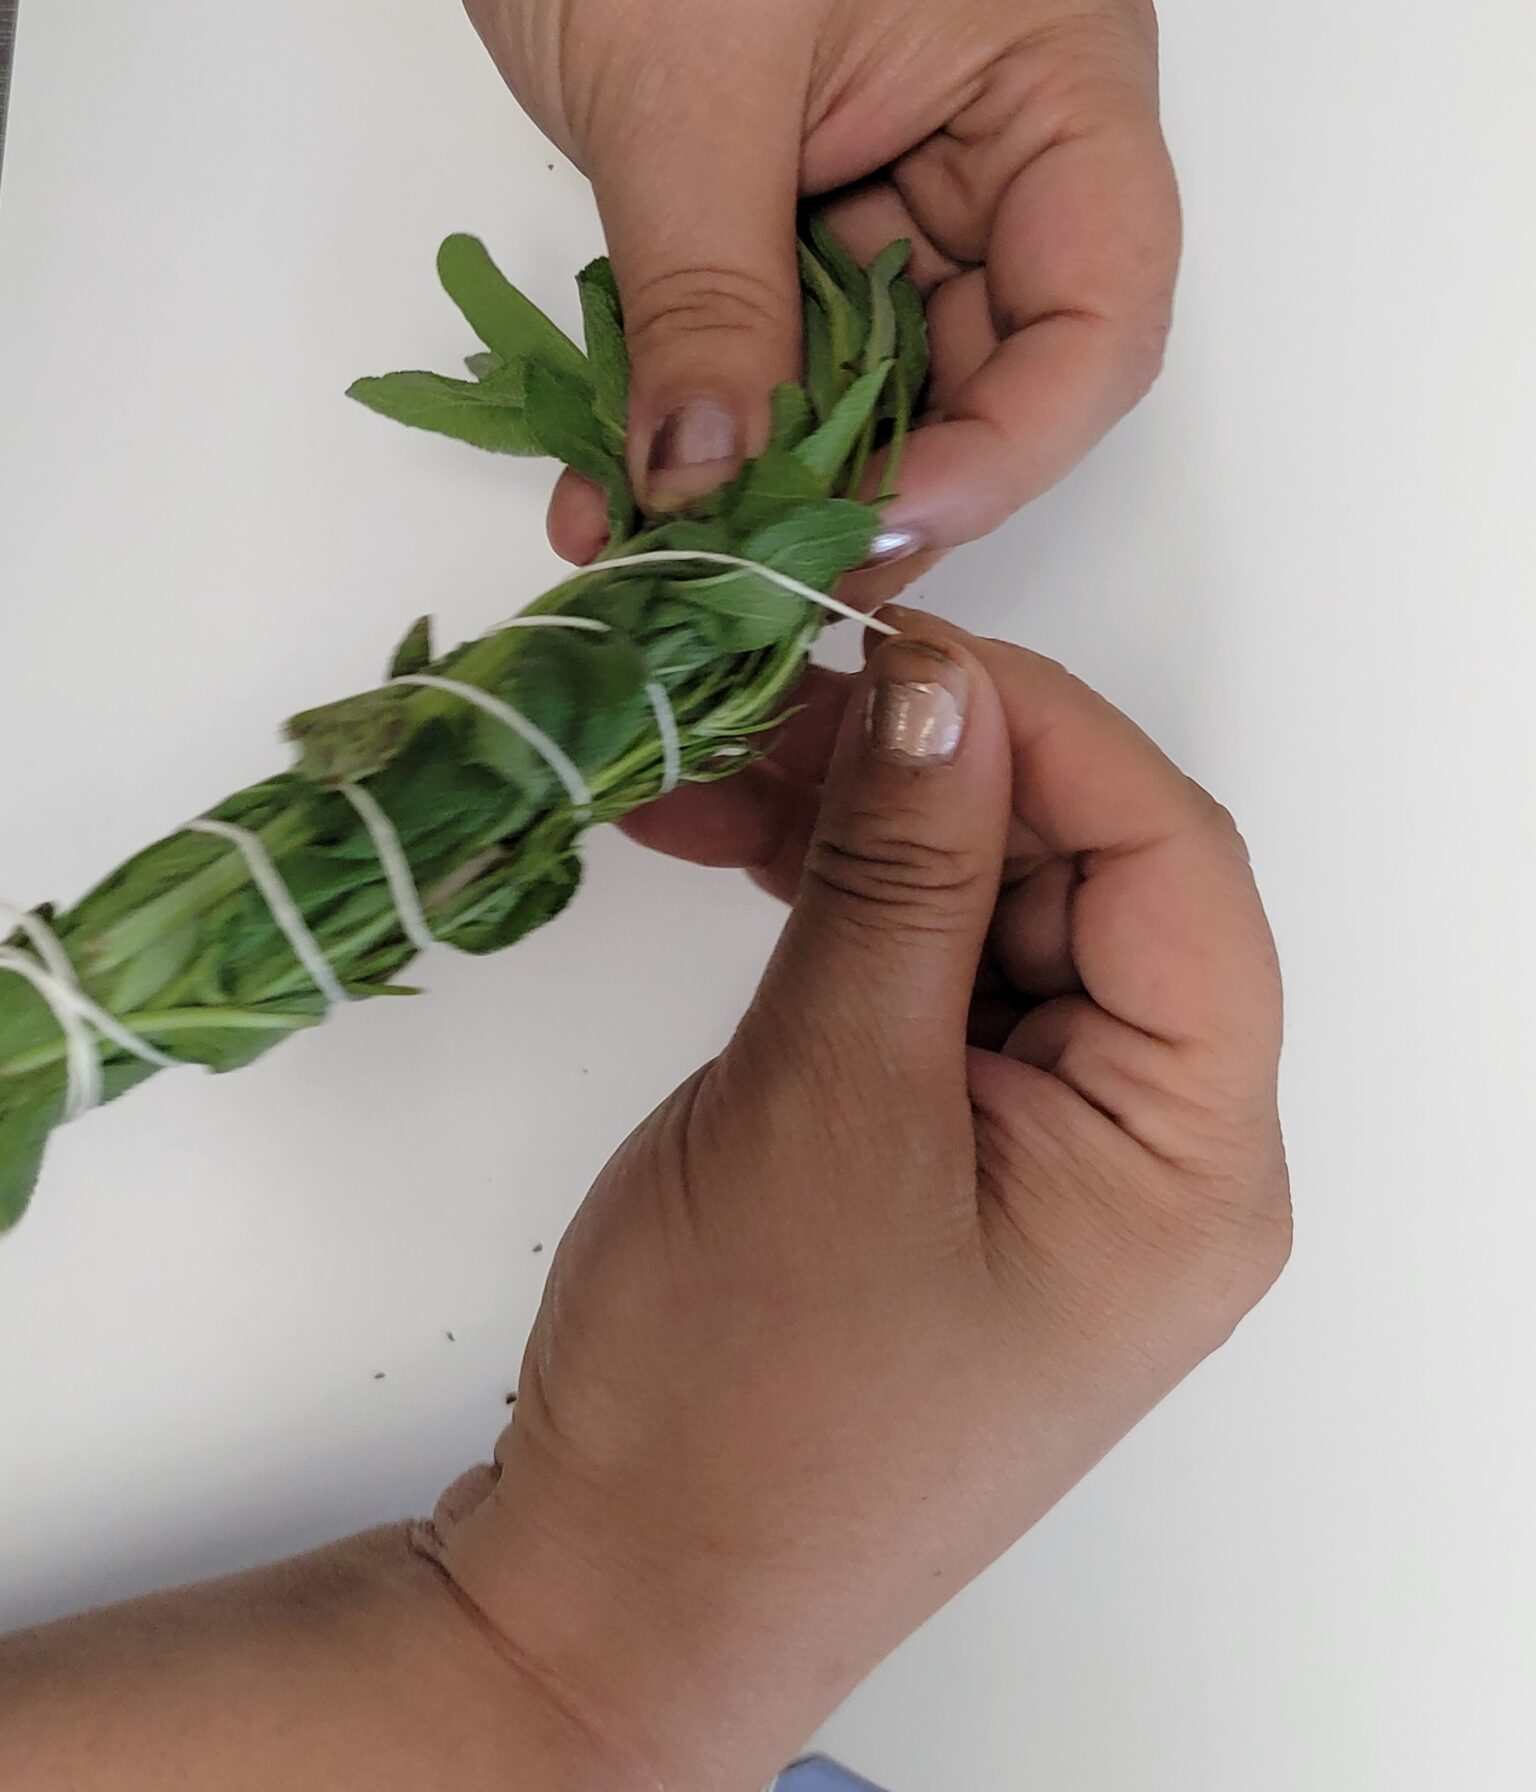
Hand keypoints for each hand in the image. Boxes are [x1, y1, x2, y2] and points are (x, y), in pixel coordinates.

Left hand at [395, 0, 1178, 579]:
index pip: (1098, 315)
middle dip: (877, 483)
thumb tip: (710, 488)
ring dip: (778, 471)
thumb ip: (709, 308)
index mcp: (1056, 80)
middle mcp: (1006, 145)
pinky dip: (713, 413)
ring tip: (678, 552)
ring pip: (880, 378)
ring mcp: (907, 179)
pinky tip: (625, 482)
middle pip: (995, 373)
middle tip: (768, 575)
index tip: (879, 523)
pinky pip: (785, 340)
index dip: (1007, 447)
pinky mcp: (811, 203)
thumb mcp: (685, 94)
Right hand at [418, 613, 1288, 1790]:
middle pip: (1085, 877)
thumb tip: (939, 676)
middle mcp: (1150, 1150)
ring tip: (720, 763)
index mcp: (1189, 1161)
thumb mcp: (828, 1097)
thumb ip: (901, 872)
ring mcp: (1047, 1152)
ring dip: (866, 825)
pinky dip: (833, 902)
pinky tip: (731, 846)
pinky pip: (922, 979)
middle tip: (776, 691)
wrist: (621, 1594)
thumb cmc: (742, 1394)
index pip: (1174, 866)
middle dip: (933, 767)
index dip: (1045, 725)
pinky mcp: (951, 1152)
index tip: (895, 638)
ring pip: (989, 913)